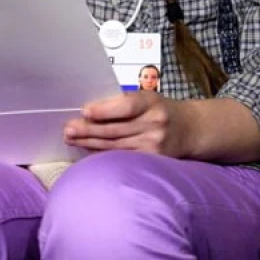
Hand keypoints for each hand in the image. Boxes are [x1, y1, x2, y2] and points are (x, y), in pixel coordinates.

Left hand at [63, 91, 193, 156]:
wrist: (191, 130)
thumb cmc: (160, 110)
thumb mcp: (147, 98)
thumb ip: (123, 103)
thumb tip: (89, 111)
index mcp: (152, 103)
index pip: (127, 106)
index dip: (105, 110)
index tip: (85, 111)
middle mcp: (155, 124)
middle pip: (116, 129)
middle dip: (89, 130)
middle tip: (68, 129)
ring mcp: (155, 145)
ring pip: (116, 146)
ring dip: (90, 143)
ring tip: (71, 139)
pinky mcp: (153, 161)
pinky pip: (123, 158)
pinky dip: (103, 154)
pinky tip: (88, 150)